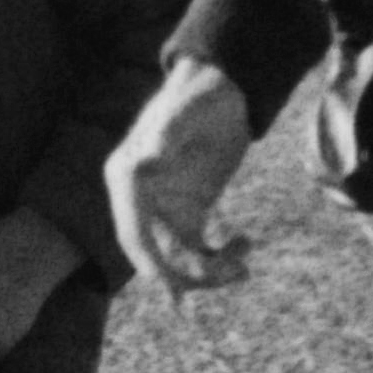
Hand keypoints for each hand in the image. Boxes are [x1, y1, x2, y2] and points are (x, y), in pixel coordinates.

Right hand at [106, 62, 260, 299]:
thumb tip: (147, 159)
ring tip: (244, 263)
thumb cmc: (203, 90)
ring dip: (208, 271)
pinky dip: (217, 260)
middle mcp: (139, 197)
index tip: (171, 284)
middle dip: (187, 274)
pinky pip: (196, 251)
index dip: (149, 260)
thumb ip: (169, 131)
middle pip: (153, 253)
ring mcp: (163, 209)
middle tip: (230, 273)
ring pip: (176, 259)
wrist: (225, 88)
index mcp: (127, 173)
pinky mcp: (187, 214)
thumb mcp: (190, 106)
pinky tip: (244, 248)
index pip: (132, 229)